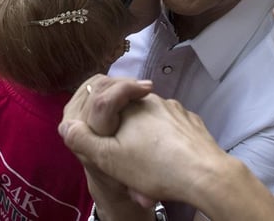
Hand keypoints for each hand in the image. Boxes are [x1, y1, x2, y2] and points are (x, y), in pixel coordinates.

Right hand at [61, 85, 227, 206]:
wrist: (205, 175)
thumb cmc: (153, 166)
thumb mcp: (107, 158)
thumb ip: (83, 140)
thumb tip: (68, 126)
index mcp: (130, 105)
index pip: (107, 99)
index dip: (101, 117)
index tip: (104, 137)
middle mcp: (154, 100)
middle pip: (131, 114)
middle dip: (127, 135)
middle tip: (127, 160)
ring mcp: (177, 111)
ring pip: (154, 124)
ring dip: (149, 142)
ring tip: (150, 168)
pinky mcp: (193, 124)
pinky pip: (174, 132)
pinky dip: (169, 144)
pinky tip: (170, 163)